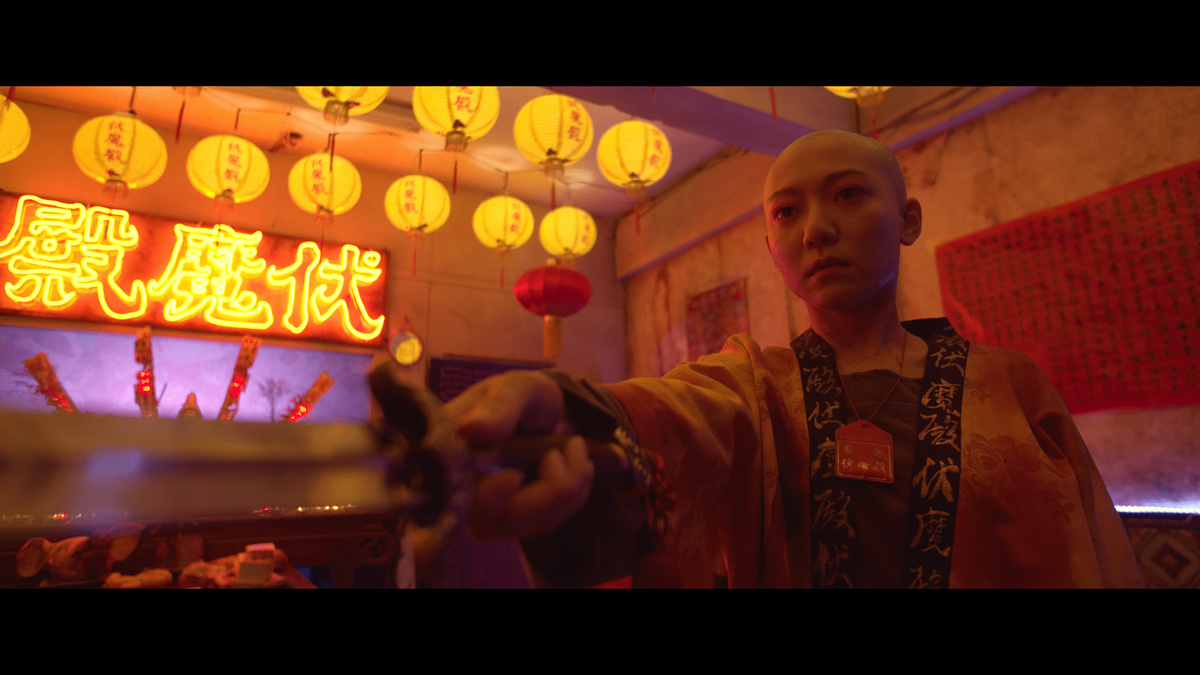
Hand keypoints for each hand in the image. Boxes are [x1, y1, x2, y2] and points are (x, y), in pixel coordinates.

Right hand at [445, 371, 593, 539]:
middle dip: (545, 489)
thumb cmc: (524, 396)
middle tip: (574, 444)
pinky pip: (544, 523)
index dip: (484, 497)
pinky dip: (571, 495)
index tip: (514, 476)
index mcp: (448, 455)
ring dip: (565, 488)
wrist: (547, 412)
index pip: (452, 495)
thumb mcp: (517, 389)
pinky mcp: (513, 522)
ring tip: (576, 447)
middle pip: (491, 520)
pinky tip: (578, 466)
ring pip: (522, 525)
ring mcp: (485, 512)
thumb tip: (471, 428)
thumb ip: (498, 407)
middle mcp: (459, 491)